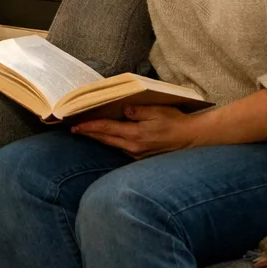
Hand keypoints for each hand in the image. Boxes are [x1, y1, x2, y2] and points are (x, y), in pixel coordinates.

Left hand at [71, 105, 204, 157]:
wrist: (192, 139)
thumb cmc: (176, 122)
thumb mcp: (157, 111)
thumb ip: (138, 111)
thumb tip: (123, 110)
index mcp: (135, 135)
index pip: (106, 129)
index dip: (89, 127)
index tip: (76, 125)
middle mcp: (133, 147)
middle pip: (105, 139)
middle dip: (89, 134)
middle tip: (74, 129)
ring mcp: (137, 154)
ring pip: (112, 145)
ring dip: (99, 138)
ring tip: (87, 132)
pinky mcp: (142, 157)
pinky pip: (121, 149)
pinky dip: (111, 142)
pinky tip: (107, 137)